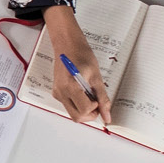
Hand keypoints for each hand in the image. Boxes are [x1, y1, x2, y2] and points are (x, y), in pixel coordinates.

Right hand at [41, 5, 111, 124]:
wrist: (68, 45)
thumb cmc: (81, 55)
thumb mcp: (96, 77)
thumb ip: (102, 98)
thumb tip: (107, 114)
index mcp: (71, 86)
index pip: (85, 111)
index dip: (96, 108)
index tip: (99, 100)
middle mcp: (61, 92)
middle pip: (77, 117)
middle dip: (90, 114)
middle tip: (96, 102)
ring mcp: (57, 93)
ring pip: (73, 113)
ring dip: (84, 109)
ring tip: (89, 94)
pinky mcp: (57, 93)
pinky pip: (69, 106)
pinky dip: (78, 104)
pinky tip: (82, 92)